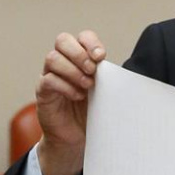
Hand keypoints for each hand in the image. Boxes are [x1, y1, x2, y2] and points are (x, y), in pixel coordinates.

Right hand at [35, 31, 105, 174]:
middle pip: (62, 40)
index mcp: (79, 59)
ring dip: (73, 70)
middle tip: (93, 70)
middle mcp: (62, 63)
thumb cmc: (94, 111)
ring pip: (52, 58)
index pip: (81, 37)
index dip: (91, 42)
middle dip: (79, 53)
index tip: (102, 56)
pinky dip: (65, 86)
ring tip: (88, 85)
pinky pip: (48, 80)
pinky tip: (78, 96)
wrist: (77, 138)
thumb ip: (111, 78)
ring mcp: (49, 76)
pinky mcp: (43, 92)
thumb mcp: (107, 91)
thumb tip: (131, 74)